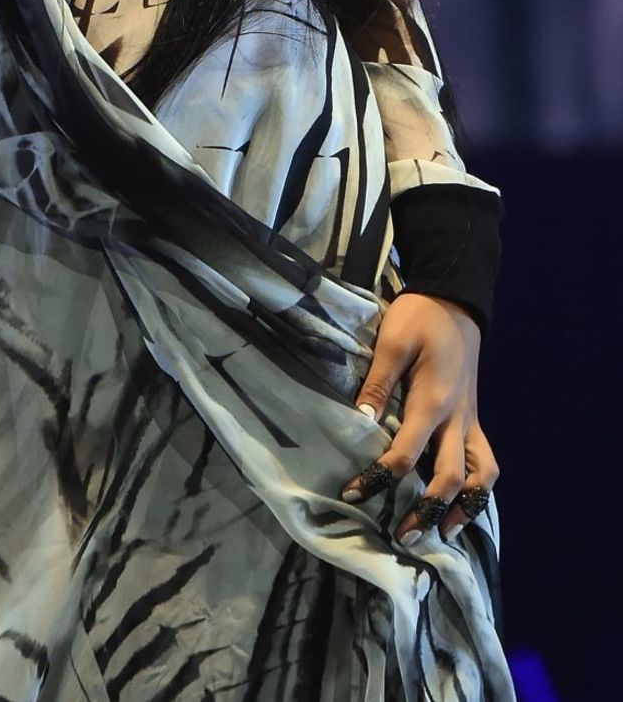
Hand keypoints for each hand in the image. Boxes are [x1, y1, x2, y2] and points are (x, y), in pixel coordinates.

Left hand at [340, 292, 499, 544]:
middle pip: (450, 478)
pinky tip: (463, 504)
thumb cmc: (419, 317)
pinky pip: (485, 461)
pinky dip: (478, 489)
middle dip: (427, 511)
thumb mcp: (392, 340)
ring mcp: (470, 420)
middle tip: (402, 537)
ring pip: (480, 477)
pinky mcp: (474, 418)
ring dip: (465, 509)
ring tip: (443, 533)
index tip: (352, 495)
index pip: (406, 454)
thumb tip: (361, 421)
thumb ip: (378, 382)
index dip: (379, 478)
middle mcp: (457, 419)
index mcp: (433, 402)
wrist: (455, 300)